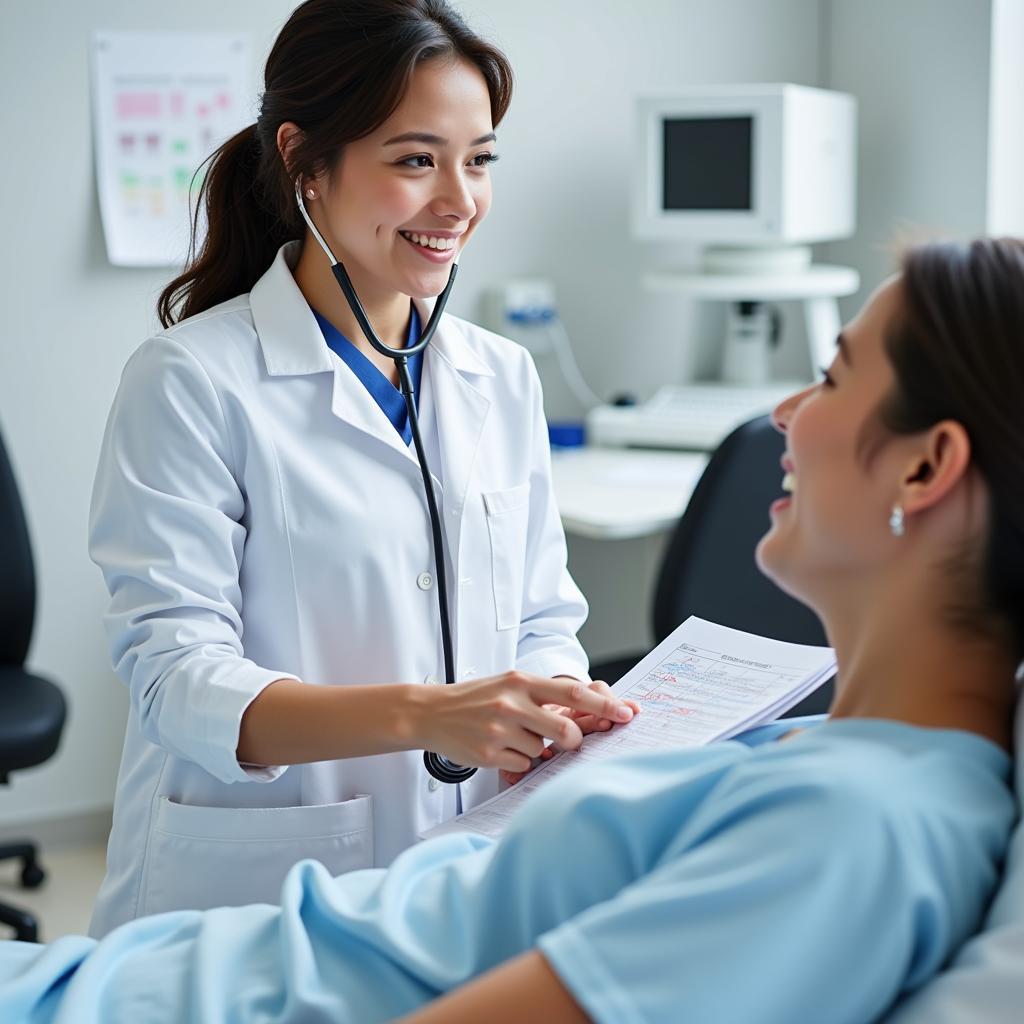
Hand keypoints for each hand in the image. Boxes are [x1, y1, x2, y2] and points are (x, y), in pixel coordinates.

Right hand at [417, 671, 634, 774]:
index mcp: (521, 681)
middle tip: (566, 740)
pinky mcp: (489, 753)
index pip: (573, 693)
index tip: (627, 712)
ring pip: (542, 750)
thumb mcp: (509, 685)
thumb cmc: (476, 699)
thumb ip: (543, 697)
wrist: (431, 712)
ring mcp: (500, 729)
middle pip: (565, 731)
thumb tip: (587, 712)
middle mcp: (512, 702)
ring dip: (535, 749)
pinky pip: (523, 765)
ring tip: (511, 737)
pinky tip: (499, 748)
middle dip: (573, 740)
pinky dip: (518, 761)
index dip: (604, 704)